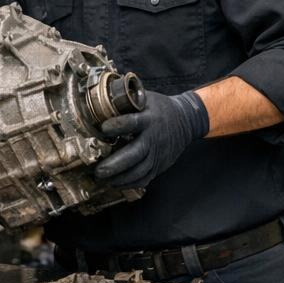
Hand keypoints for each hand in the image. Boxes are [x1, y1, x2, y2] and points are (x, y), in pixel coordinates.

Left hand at [93, 89, 209, 189]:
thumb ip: (126, 101)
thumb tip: (98, 99)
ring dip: (120, 177)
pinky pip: (145, 178)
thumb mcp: (145, 98)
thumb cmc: (159, 108)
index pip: (133, 123)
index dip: (118, 126)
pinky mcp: (160, 165)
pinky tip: (116, 184)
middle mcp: (154, 138)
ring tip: (102, 178)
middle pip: (135, 154)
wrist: (186, 121)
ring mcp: (158, 154)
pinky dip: (130, 184)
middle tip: (98, 170)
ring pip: (139, 170)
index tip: (103, 128)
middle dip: (115, 164)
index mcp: (149, 119)